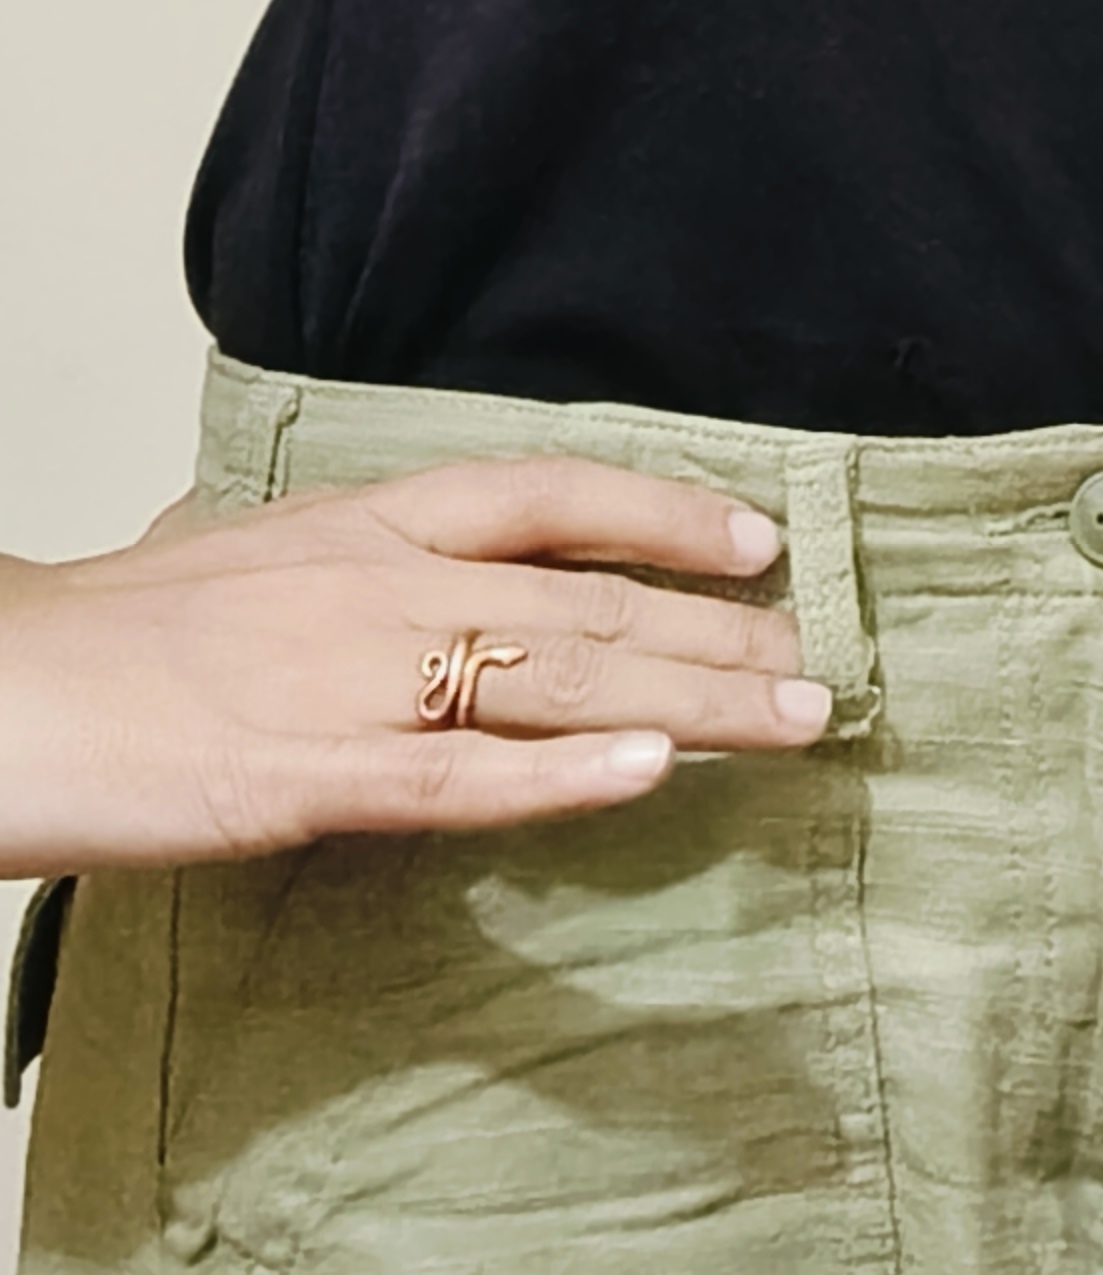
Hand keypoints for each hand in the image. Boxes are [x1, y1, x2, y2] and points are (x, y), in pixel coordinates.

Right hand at [0, 456, 827, 874]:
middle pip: (589, 597)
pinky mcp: (308, 781)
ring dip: (692, 701)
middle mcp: (379, 584)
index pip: (551, 493)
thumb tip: (379, 559)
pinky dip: (562, 776)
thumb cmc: (104, 639)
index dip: (667, 510)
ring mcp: (351, 682)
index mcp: (363, 522)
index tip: (763, 538)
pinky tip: (647, 778)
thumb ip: (331, 563)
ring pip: (559, 682)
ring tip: (794, 719)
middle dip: (723, 633)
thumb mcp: (239, 558)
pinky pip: (459, 779)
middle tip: (826, 665)